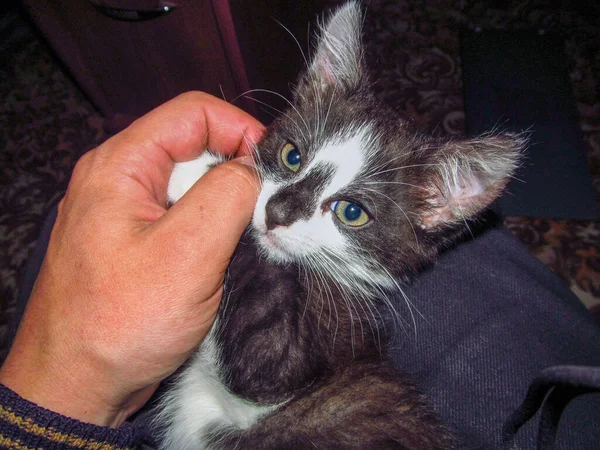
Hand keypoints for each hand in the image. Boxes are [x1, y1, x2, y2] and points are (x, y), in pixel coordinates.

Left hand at [0, 92, 263, 426]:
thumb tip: (253, 168)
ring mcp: (126, 212)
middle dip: (236, 173)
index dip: (241, 129)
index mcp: (120, 167)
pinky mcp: (137, 241)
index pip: (193, 113)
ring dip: (224, 207)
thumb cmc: (117, 325)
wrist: (75, 386)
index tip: (274, 165)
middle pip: (194, 147)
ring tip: (240, 242)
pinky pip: (182, 217)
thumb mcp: (187, 254)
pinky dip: (209, 230)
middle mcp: (119, 181)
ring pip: (192, 185)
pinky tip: (218, 259)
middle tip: (264, 210)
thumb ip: (227, 196)